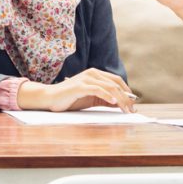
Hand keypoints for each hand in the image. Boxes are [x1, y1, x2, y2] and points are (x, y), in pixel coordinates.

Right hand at [18, 68, 135, 112]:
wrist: (50, 98)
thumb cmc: (70, 99)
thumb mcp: (91, 100)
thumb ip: (104, 99)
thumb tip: (121, 104)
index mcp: (96, 74)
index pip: (117, 81)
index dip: (127, 92)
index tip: (132, 105)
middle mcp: (93, 73)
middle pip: (116, 84)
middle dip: (126, 97)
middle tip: (131, 110)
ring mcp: (86, 78)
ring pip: (110, 87)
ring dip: (120, 99)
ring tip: (126, 109)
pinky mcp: (80, 86)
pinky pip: (98, 90)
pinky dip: (107, 96)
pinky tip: (114, 102)